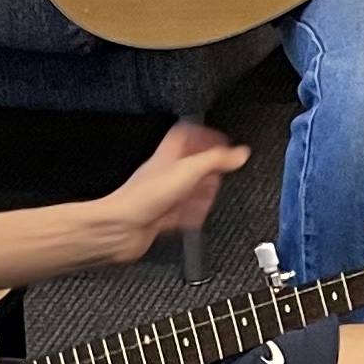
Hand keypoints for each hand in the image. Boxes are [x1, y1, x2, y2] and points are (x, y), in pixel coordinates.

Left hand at [107, 121, 243, 255]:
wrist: (123, 228)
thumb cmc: (145, 197)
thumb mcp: (188, 170)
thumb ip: (216, 160)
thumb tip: (240, 153)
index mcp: (168, 155)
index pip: (185, 135)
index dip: (203, 135)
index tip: (221, 140)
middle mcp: (165, 174)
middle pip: (191, 164)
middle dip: (209, 169)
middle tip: (221, 171)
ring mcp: (164, 196)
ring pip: (189, 190)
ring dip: (202, 193)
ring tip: (211, 195)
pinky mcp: (163, 217)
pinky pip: (183, 213)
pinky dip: (193, 215)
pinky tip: (198, 217)